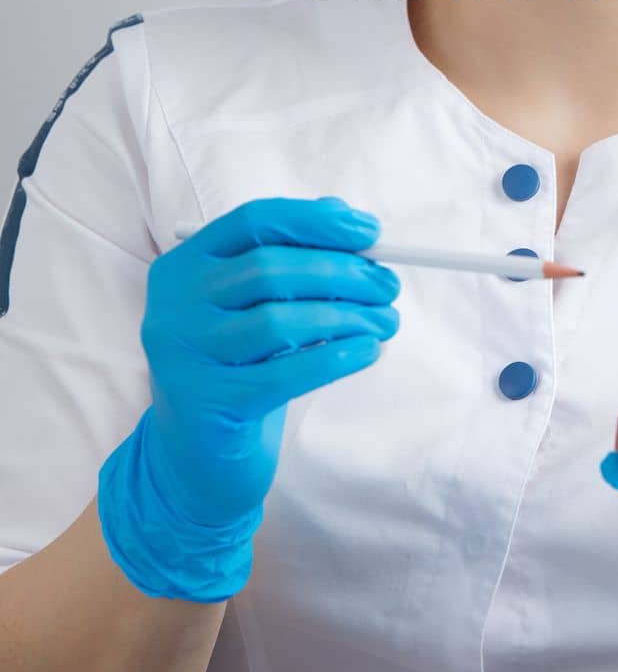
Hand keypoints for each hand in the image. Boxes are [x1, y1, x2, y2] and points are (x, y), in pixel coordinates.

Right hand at [97, 196, 400, 600]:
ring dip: (345, 317)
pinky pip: (284, 375)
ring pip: (278, 322)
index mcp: (185, 265)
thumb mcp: (256, 306)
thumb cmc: (239, 365)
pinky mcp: (206, 405)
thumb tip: (346, 216)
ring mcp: (183, 356)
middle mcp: (174, 305)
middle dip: (342, 274)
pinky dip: (335, 359)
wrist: (196, 456)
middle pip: (270, 270)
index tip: (372, 233)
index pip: (254, 221)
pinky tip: (367, 352)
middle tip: (389, 287)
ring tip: (385, 322)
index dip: (316, 221)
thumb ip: (292, 255)